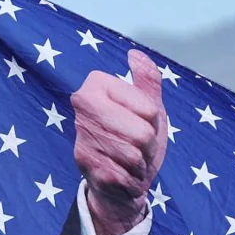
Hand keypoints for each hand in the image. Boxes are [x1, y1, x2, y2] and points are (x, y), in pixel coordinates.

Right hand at [71, 49, 167, 234]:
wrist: (115, 181)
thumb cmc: (133, 139)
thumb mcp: (148, 108)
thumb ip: (147, 80)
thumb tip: (135, 54)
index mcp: (97, 84)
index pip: (149, 108)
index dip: (153, 122)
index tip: (141, 123)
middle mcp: (82, 105)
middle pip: (143, 133)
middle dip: (148, 146)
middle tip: (137, 147)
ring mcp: (81, 134)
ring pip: (135, 156)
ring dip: (140, 164)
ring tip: (129, 161)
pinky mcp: (84, 164)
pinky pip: (125, 175)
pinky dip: (131, 181)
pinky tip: (121, 175)